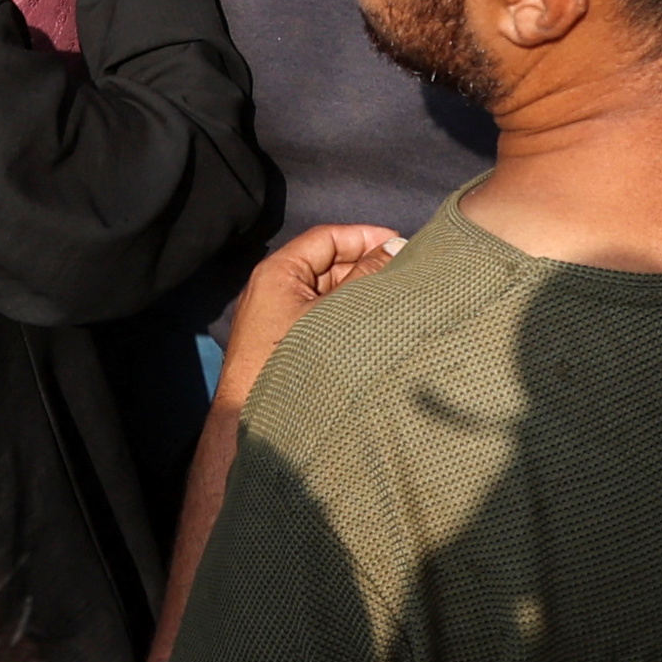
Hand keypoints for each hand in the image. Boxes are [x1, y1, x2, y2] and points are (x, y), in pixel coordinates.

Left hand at [214, 223, 402, 412]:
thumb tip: (394, 247)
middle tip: (407, 274)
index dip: (364, 237)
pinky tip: (378, 325)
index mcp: (279, 273)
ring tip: (399, 299)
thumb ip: (365, 278)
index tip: (400, 243)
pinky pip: (323, 318)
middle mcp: (277, 290)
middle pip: (329, 265)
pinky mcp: (288, 343)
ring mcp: (281, 317)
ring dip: (361, 294)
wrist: (254, 424)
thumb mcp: (332, 313)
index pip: (327, 239)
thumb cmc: (290, 361)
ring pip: (330, 294)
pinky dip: (350, 316)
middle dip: (367, 266)